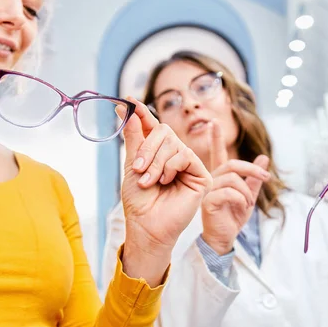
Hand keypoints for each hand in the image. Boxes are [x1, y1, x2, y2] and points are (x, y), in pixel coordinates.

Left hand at [118, 97, 211, 285]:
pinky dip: (170, 167)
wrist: (147, 225)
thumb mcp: (132, 165)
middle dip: (147, 148)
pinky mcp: (201, 175)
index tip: (126, 101)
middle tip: (137, 168)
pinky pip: (185, 155)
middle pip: (164, 130)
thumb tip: (128, 109)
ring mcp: (188, 164)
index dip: (141, 113)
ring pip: (174, 143)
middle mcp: (174, 155)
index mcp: (157, 152)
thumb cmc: (139, 201)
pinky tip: (166, 181)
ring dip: (156, 162)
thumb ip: (134, 137)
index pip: (151, 126)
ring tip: (149, 181)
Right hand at [201, 120, 270, 254]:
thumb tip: (264, 157)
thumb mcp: (248, 195)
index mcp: (220, 177)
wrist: (224, 238)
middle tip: (266, 178)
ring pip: (232, 179)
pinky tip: (242, 208)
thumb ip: (255, 178)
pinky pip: (229, 192)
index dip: (215, 138)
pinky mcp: (208, 201)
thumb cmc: (233, 217)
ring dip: (246, 191)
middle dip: (252, 169)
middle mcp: (211, 180)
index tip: (213, 122)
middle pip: (232, 164)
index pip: (217, 153)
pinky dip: (241, 199)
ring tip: (248, 203)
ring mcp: (208, 190)